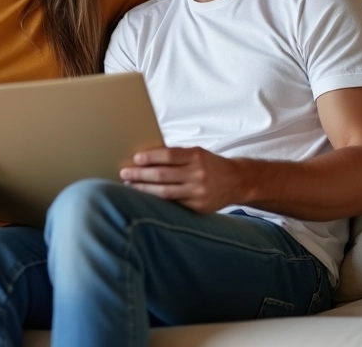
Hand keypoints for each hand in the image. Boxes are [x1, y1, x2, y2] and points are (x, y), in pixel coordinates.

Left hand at [120, 147, 244, 212]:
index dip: (150, 157)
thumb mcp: (197, 154)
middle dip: (140, 175)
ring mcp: (199, 192)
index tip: (135, 159)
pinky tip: (145, 198)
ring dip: (144, 189)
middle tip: (125, 173)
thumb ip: (176, 156)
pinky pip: (173, 204)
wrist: (237, 181)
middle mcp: (198, 174)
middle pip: (163, 175)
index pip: (168, 155)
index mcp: (197, 156)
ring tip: (130, 186)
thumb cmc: (210, 164)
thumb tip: (145, 159)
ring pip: (165, 193)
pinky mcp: (199, 207)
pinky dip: (157, 201)